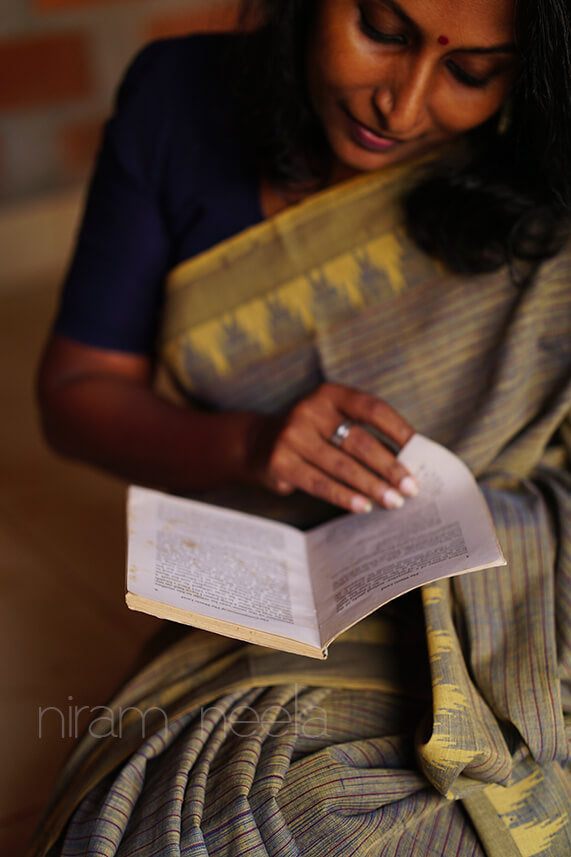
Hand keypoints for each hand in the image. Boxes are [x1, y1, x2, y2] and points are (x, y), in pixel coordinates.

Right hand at [247, 383, 417, 512]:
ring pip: (341, 466)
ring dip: (371, 486)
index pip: (372, 409)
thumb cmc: (311, 435)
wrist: (258, 443)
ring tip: (393, 501)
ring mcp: (292, 435)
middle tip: (411, 488)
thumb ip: (363, 435)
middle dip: (389, 467)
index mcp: (330, 394)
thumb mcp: (333, 422)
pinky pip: (319, 483)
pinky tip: (362, 506)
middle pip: (359, 441)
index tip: (419, 451)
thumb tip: (406, 464)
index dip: (398, 429)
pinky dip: (344, 496)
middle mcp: (310, 410)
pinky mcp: (280, 462)